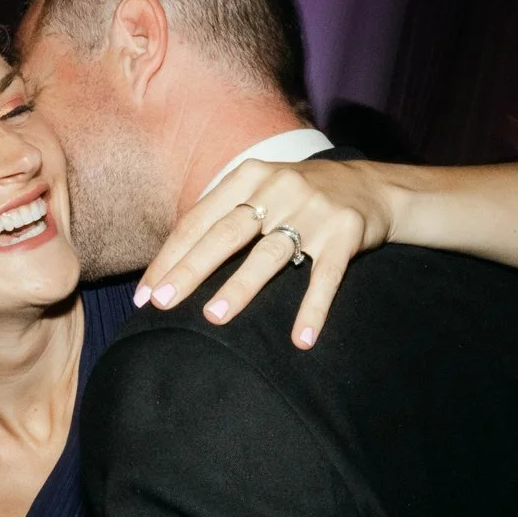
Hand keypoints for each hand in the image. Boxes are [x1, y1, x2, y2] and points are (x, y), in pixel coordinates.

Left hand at [136, 158, 395, 348]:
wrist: (372, 186)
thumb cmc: (300, 195)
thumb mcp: (261, 188)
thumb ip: (223, 213)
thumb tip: (171, 260)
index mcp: (249, 177)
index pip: (199, 220)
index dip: (170, 257)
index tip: (145, 294)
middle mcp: (279, 189)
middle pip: (227, 234)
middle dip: (191, 270)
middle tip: (163, 302)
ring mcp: (313, 211)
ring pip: (270, 254)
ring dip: (241, 287)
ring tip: (215, 317)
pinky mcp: (346, 233)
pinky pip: (326, 276)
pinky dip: (313, 309)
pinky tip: (301, 339)